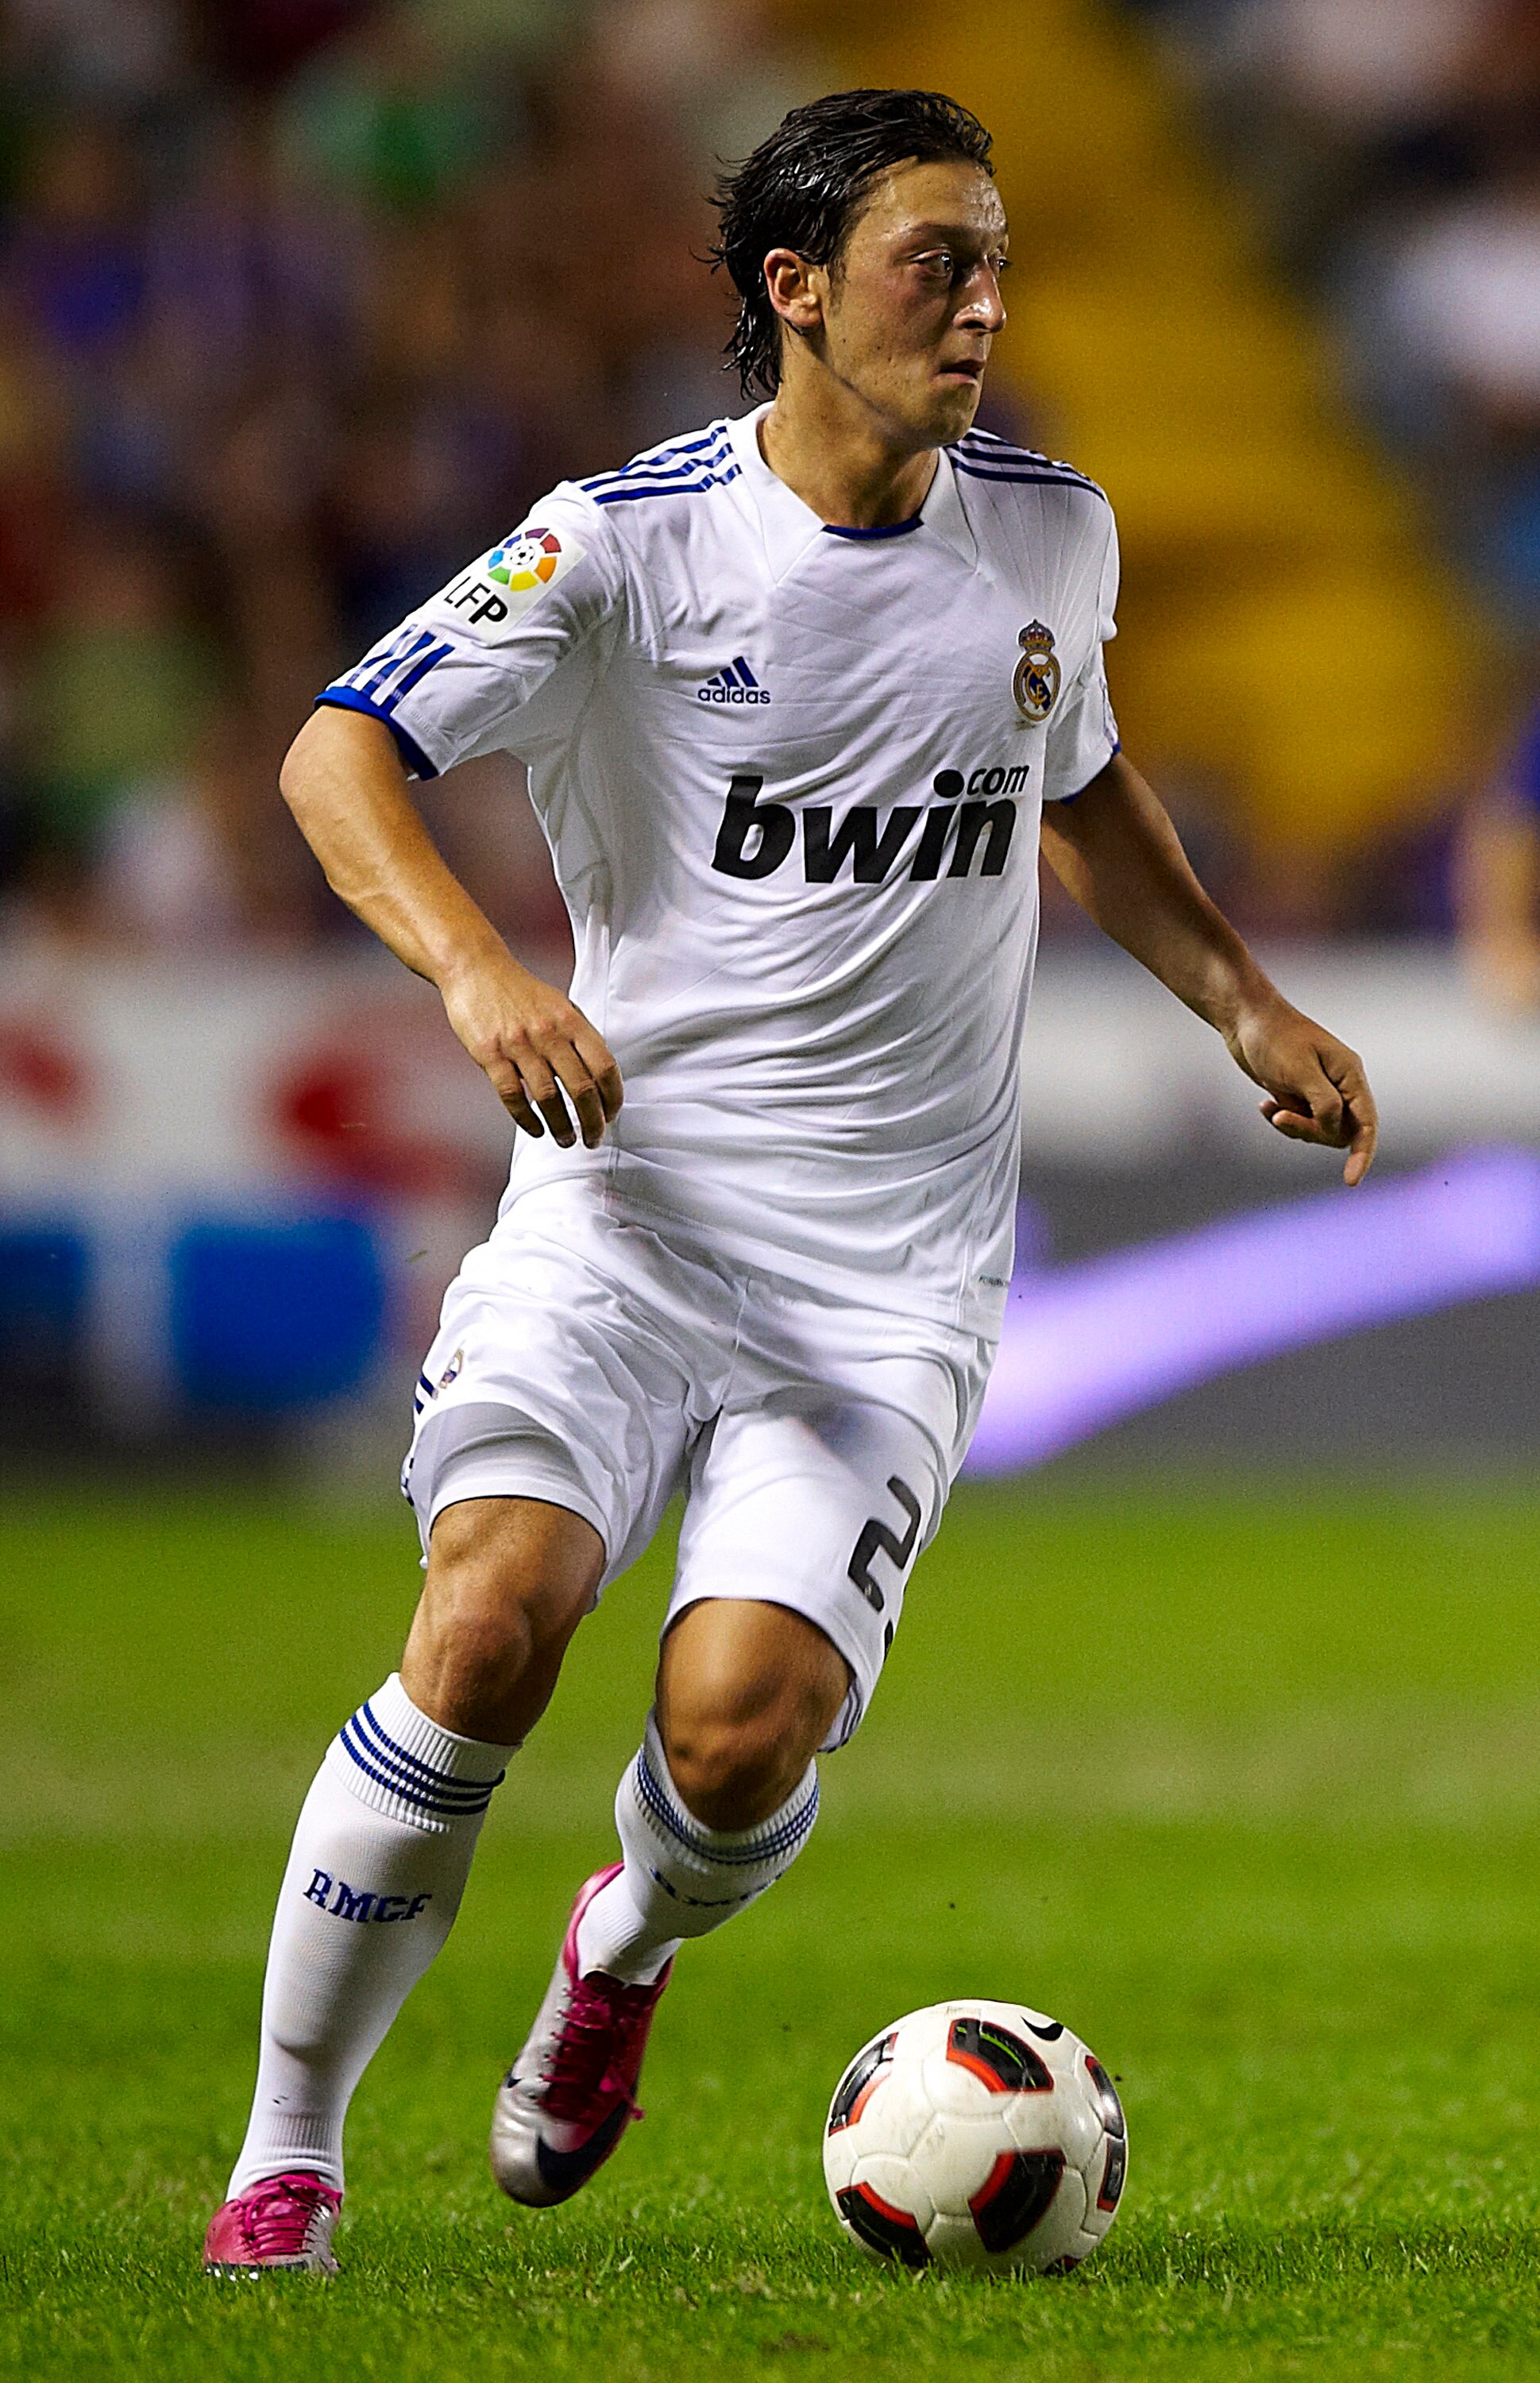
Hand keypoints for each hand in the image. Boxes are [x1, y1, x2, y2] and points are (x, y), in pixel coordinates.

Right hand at [439, 952, 621, 1148]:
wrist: (475, 969)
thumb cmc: (520, 992)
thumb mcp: (559, 1005)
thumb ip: (579, 1037)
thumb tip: (600, 1077)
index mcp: (570, 1020)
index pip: (604, 1065)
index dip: (613, 1097)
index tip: (612, 1114)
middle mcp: (548, 1032)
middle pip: (581, 1087)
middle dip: (592, 1121)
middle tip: (594, 1138)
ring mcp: (518, 1044)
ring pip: (548, 1097)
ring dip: (561, 1126)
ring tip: (566, 1140)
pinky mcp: (489, 1054)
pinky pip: (512, 1095)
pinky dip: (527, 1119)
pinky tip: (536, 1129)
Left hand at [1225, 993, 1376, 1185]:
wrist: (1245, 1019)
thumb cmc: (1273, 1038)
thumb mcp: (1299, 1072)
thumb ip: (1323, 1104)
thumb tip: (1336, 1131)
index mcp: (1349, 1074)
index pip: (1367, 1123)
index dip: (1363, 1154)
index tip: (1351, 1181)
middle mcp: (1340, 1084)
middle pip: (1341, 1131)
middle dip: (1312, 1132)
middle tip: (1283, 1117)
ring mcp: (1320, 1089)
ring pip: (1319, 1129)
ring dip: (1295, 1126)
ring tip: (1270, 1108)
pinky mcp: (1299, 1093)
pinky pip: (1300, 1121)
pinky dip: (1282, 1119)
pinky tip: (1264, 1105)